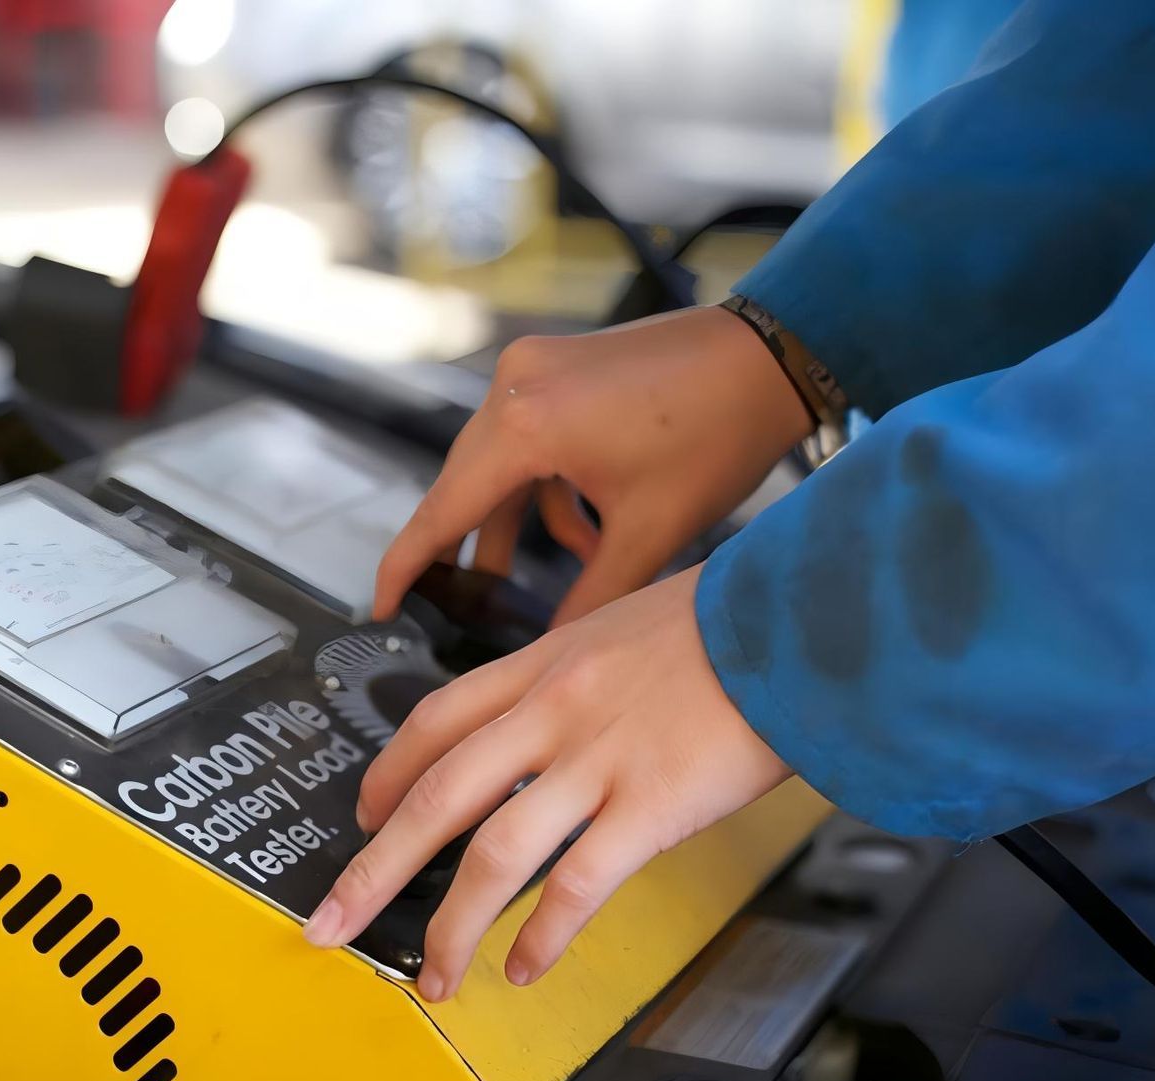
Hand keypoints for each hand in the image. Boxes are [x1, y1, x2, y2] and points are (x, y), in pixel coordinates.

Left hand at [304, 566, 790, 999]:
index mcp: (545, 662)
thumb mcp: (630, 624)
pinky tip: (525, 967)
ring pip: (492, 853)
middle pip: (435, 797)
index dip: (387, 776)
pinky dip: (542, 936)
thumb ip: (582, 675)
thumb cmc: (734, 619)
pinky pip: (576, 884)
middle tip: (333, 920)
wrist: (809, 615)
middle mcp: (555, 711)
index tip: (364, 816)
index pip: (437, 723)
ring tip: (433, 976)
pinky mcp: (651, 806)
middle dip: (372, 869)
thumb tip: (557, 724)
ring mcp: (598, 760)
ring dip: (451, 925)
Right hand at [375, 306, 809, 626]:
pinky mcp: (558, 365)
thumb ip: (589, 598)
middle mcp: (515, 385)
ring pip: (498, 464)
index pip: (443, 510)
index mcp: (525, 425)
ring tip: (533, 575)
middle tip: (455, 601)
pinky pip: (527, 438)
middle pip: (464, 485)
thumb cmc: (720, 431)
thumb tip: (548, 651)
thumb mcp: (650, 533)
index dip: (408, 566)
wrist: (774, 354)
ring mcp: (534, 368)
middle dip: (467, 547)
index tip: (380, 605)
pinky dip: (544, 486)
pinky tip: (585, 527)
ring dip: (516, 521)